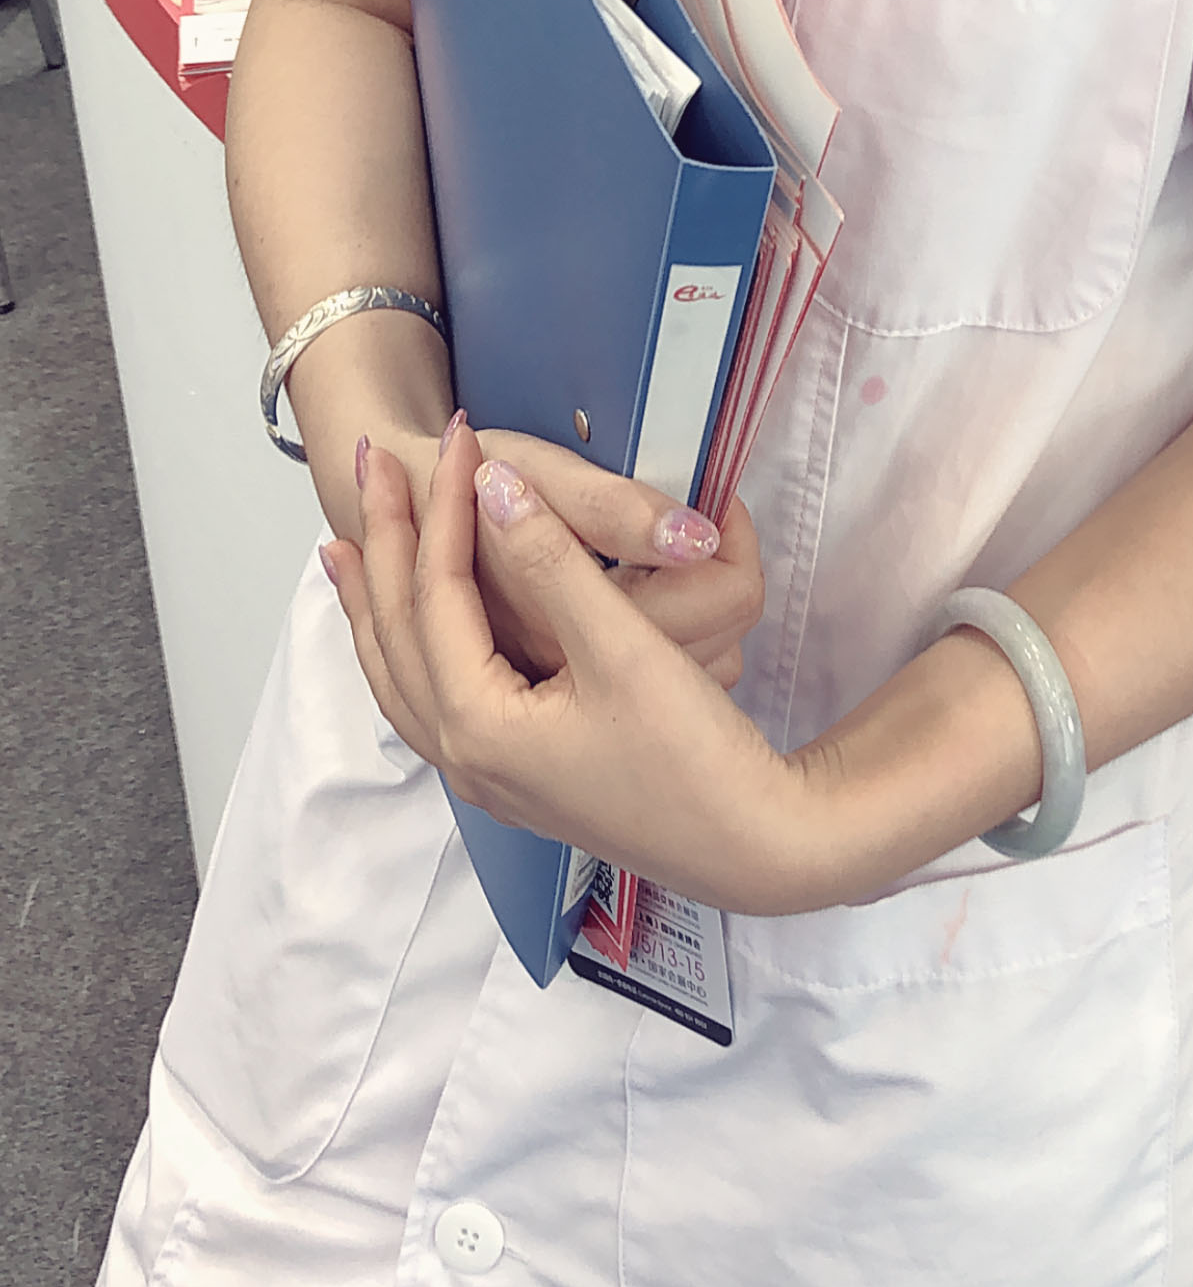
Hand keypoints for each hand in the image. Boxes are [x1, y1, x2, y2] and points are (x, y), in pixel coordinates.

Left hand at [323, 436, 834, 913]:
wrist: (751, 848)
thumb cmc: (692, 758)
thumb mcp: (623, 647)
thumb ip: (552, 562)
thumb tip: (494, 488)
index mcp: (479, 725)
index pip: (438, 594)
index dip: (447, 507)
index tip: (463, 438)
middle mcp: (466, 757)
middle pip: (397, 635)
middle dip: (384, 547)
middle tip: (374, 468)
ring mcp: (489, 776)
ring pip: (401, 676)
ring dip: (375, 606)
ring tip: (348, 552)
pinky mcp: (519, 779)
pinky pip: (430, 701)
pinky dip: (410, 650)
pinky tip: (420, 634)